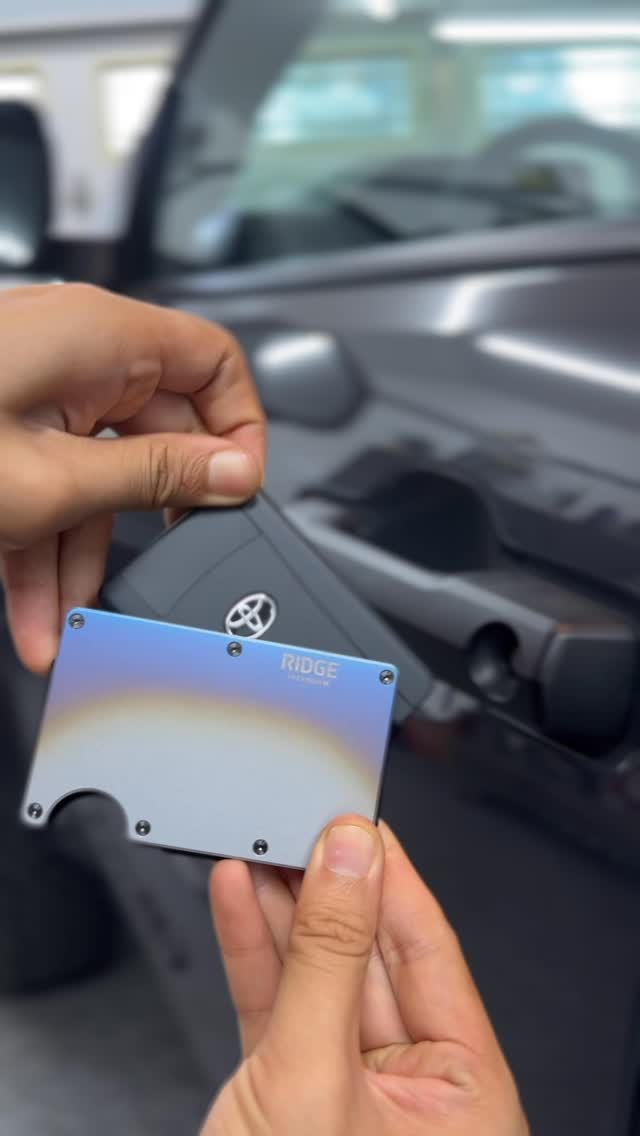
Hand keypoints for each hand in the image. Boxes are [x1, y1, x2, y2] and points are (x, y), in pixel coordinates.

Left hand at [0, 284, 264, 671]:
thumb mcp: (53, 480)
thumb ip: (156, 474)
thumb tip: (230, 471)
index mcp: (102, 338)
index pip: (214, 362)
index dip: (238, 429)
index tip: (233, 494)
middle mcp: (76, 354)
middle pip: (151, 437)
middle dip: (142, 526)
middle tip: (145, 582)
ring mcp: (36, 388)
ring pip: (94, 475)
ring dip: (78, 557)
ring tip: (61, 626)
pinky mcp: (5, 421)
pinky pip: (48, 482)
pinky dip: (40, 545)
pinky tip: (33, 610)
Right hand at [206, 817, 527, 1135]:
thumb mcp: (314, 1074)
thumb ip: (329, 961)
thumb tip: (347, 862)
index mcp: (462, 1095)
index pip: (428, 951)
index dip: (389, 875)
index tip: (354, 819)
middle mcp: (412, 1089)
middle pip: (368, 955)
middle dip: (325, 884)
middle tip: (296, 823)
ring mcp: (347, 1088)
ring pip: (316, 972)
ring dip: (280, 907)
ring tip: (259, 844)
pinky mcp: (288, 1090)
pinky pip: (276, 1001)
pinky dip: (253, 948)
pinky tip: (238, 896)